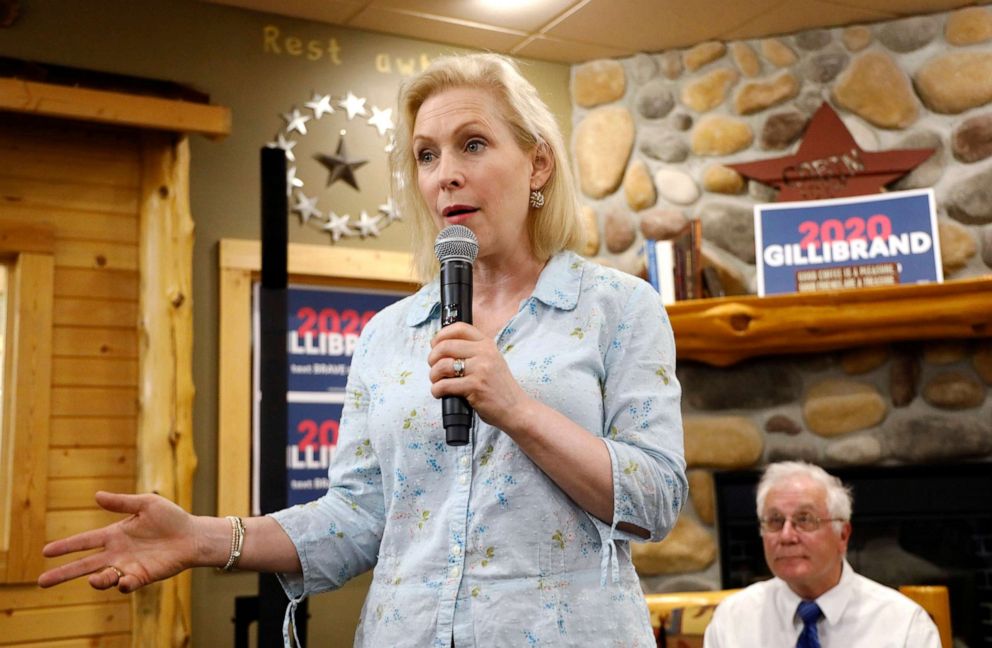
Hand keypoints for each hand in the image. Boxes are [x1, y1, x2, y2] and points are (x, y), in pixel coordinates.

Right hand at [37, 491, 198, 592]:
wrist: (192, 535)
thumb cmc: (171, 518)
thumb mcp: (146, 504)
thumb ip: (121, 503)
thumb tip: (96, 496)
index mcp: (114, 534)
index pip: (84, 541)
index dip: (65, 546)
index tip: (45, 551)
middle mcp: (116, 553)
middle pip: (84, 565)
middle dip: (63, 573)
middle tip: (42, 582)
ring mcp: (128, 566)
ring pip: (103, 577)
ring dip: (96, 581)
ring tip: (94, 580)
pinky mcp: (142, 576)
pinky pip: (127, 584)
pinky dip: (122, 584)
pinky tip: (123, 581)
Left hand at [428, 322, 530, 431]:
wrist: (516, 409)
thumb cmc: (499, 387)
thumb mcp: (491, 361)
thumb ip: (472, 352)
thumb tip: (441, 346)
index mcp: (487, 344)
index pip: (459, 328)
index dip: (441, 335)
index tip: (435, 345)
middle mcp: (484, 353)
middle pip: (445, 346)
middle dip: (432, 358)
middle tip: (434, 368)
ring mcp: (480, 369)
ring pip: (442, 365)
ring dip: (433, 375)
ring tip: (437, 382)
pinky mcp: (474, 387)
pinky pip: (444, 385)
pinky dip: (437, 390)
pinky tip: (440, 393)